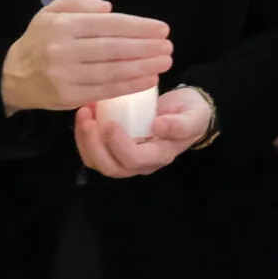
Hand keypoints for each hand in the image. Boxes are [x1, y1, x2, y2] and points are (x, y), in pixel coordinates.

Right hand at [1, 0, 172, 113]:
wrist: (12, 76)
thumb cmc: (41, 39)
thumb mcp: (53, 11)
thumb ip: (80, 2)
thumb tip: (109, 8)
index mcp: (63, 25)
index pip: (109, 25)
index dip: (139, 27)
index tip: (162, 29)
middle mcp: (63, 50)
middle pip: (113, 48)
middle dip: (146, 48)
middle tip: (169, 47)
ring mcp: (65, 75)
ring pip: (111, 71)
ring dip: (143, 67)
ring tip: (165, 62)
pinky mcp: (67, 97)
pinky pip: (104, 90)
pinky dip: (129, 86)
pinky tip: (148, 80)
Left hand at [72, 85, 211, 177]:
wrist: (186, 111)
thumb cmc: (190, 113)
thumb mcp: (194, 115)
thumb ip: (180, 124)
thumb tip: (158, 127)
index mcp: (159, 156)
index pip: (133, 159)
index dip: (118, 144)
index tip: (111, 123)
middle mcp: (140, 163)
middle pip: (111, 167)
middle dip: (93, 145)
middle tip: (88, 120)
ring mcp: (125, 158)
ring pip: (98, 162)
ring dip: (85, 140)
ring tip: (84, 114)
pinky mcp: (114, 149)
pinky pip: (93, 151)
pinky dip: (84, 135)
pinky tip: (85, 113)